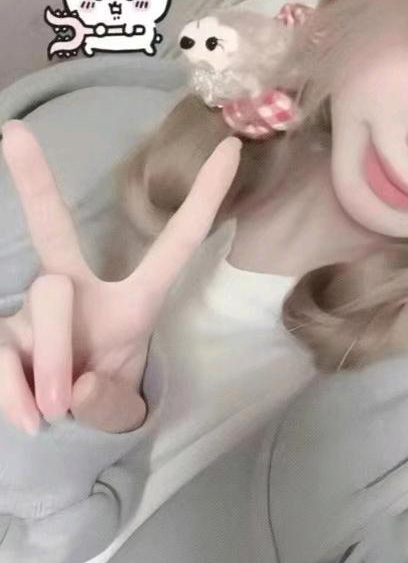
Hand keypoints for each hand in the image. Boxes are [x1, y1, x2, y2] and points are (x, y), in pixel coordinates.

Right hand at [0, 120, 240, 433]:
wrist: (58, 430)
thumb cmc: (103, 397)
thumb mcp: (120, 407)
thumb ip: (110, 403)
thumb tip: (77, 390)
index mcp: (134, 299)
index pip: (178, 241)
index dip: (207, 195)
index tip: (231, 147)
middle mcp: (76, 288)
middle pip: (54, 230)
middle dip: (35, 181)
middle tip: (13, 132)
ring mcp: (30, 306)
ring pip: (45, 305)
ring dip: (53, 362)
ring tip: (57, 410)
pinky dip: (12, 392)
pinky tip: (30, 420)